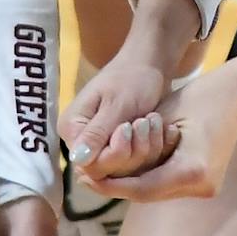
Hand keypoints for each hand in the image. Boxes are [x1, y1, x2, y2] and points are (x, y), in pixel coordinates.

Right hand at [59, 55, 168, 174]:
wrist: (149, 65)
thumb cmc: (131, 78)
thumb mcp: (116, 104)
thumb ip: (98, 132)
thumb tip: (78, 160)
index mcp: (72, 129)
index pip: (90, 164)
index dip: (116, 153)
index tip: (132, 127)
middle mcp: (83, 143)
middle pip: (108, 169)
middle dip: (135, 149)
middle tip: (147, 121)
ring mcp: (102, 146)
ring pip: (126, 168)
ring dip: (148, 146)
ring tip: (154, 119)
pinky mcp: (121, 148)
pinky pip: (137, 162)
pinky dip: (155, 147)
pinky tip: (164, 128)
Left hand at [80, 68, 236, 202]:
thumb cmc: (201, 95)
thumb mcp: (160, 118)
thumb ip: (134, 147)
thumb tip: (102, 168)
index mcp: (191, 171)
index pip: (141, 188)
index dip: (111, 185)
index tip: (84, 177)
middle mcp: (201, 187)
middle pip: (148, 194)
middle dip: (118, 185)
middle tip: (86, 177)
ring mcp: (206, 187)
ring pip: (158, 191)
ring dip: (132, 182)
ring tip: (101, 172)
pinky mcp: (206, 182)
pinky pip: (169, 184)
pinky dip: (149, 177)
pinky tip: (129, 169)